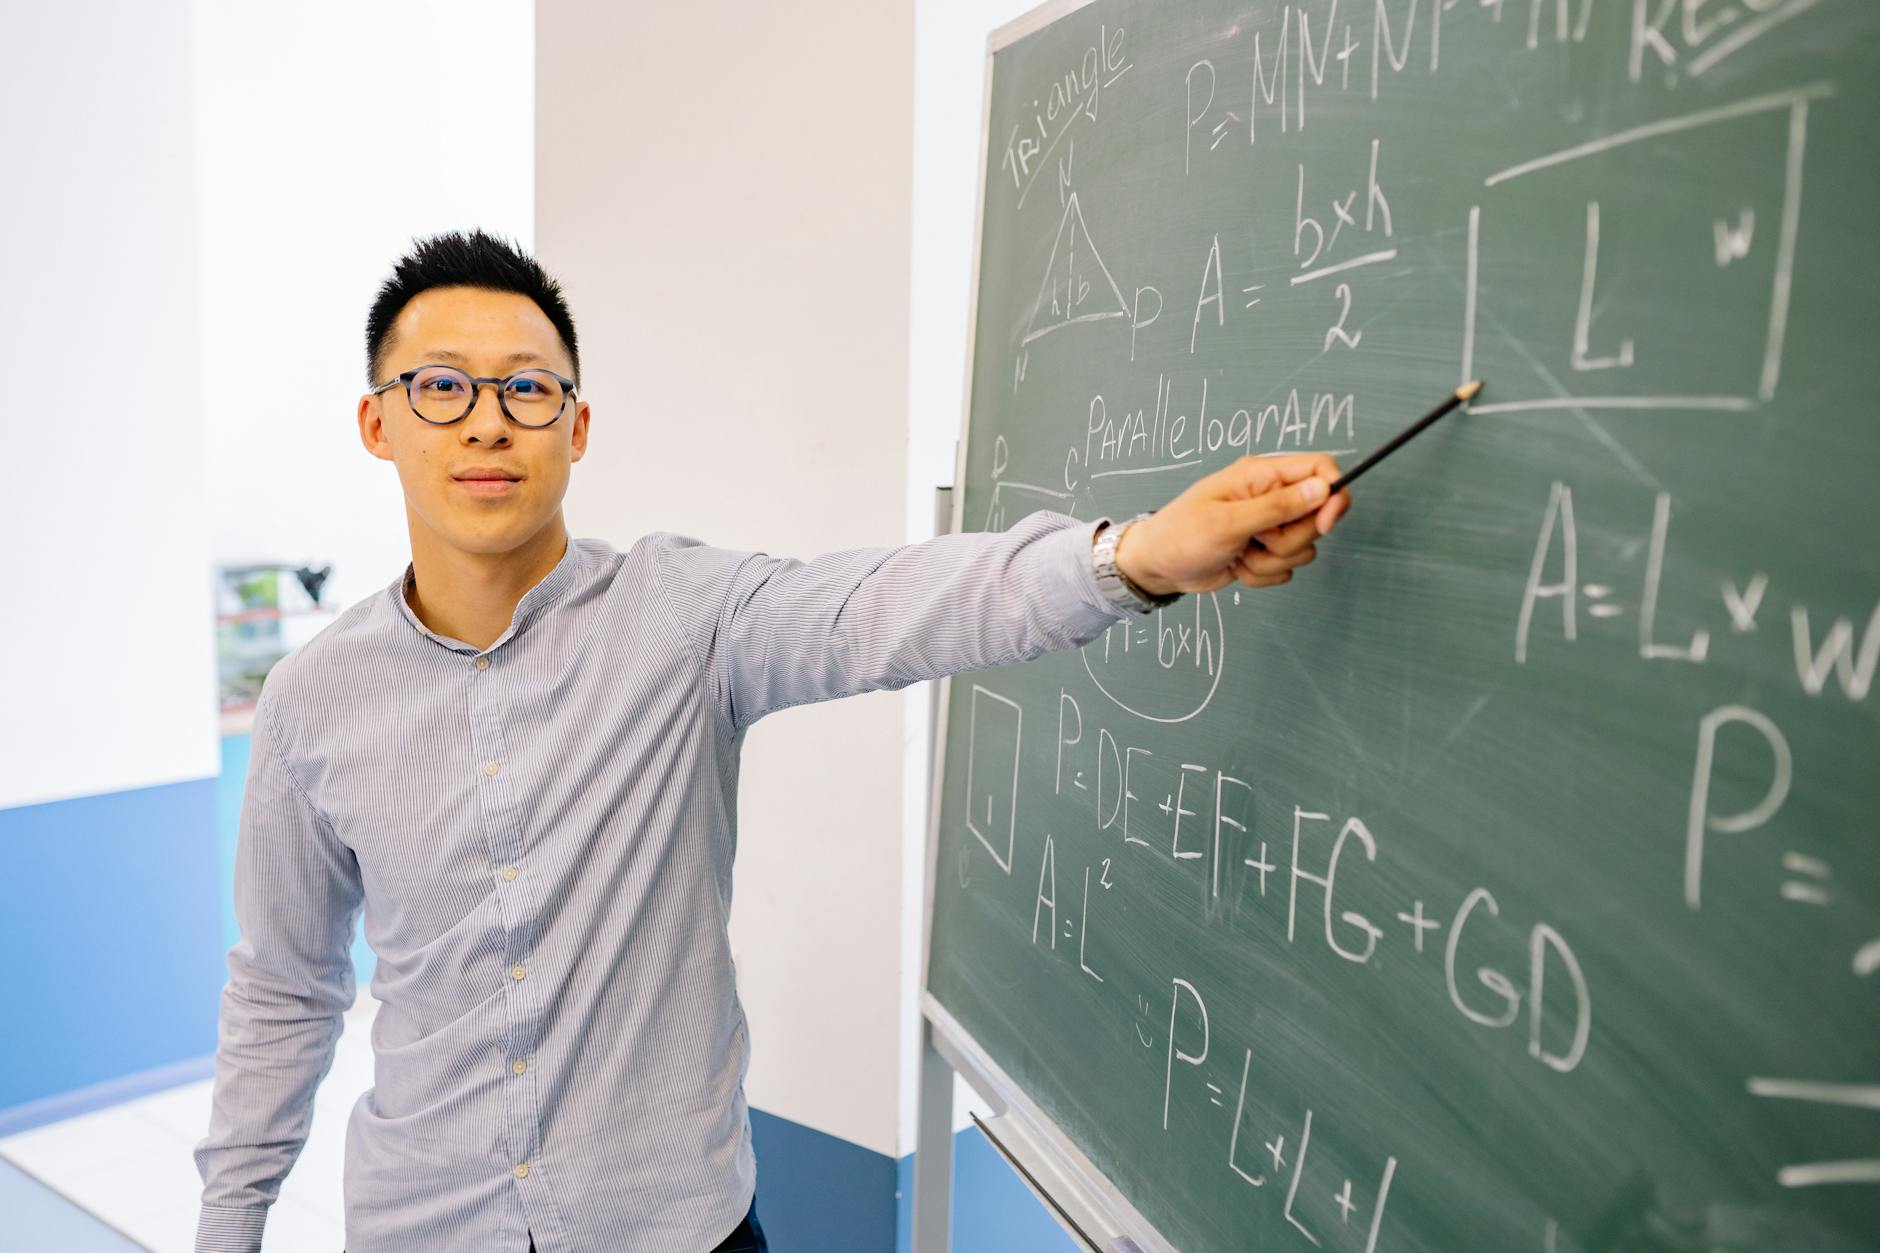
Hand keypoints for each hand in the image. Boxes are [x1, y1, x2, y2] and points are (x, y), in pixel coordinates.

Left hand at [1112, 453, 1350, 595]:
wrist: (1157, 567)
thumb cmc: (1181, 535)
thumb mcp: (1228, 521)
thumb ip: (1278, 506)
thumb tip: (1322, 489)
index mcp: (1262, 476)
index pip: (1320, 469)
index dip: (1333, 495)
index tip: (1324, 524)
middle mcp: (1270, 497)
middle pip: (1317, 517)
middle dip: (1290, 540)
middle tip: (1257, 539)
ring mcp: (1269, 526)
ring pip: (1303, 549)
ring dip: (1271, 561)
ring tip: (1239, 552)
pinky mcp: (1265, 551)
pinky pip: (1286, 569)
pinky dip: (1262, 575)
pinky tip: (1236, 564)